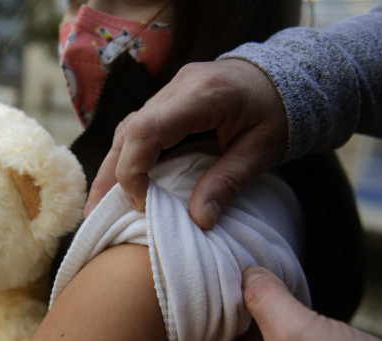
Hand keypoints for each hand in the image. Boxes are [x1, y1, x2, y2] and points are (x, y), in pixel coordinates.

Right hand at [85, 58, 287, 228]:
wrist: (285, 78)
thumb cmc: (278, 114)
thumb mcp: (262, 151)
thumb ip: (229, 182)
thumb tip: (198, 221)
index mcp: (203, 94)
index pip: (147, 129)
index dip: (133, 169)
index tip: (143, 203)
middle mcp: (179, 86)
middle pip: (129, 129)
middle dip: (110, 175)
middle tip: (96, 215)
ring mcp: (171, 90)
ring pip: (127, 129)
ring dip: (112, 168)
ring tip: (99, 205)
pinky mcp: (169, 100)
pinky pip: (138, 128)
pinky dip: (127, 157)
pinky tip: (120, 183)